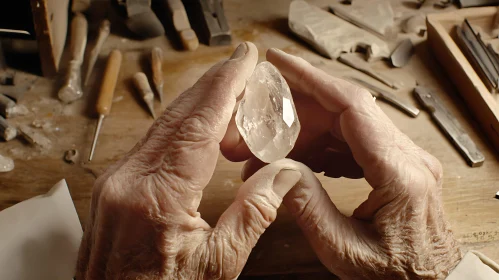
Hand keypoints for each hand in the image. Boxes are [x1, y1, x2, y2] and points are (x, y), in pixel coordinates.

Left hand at [76, 42, 314, 278]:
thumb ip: (253, 216)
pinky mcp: (115, 185)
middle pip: (178, 114)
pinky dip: (186, 129)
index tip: (245, 60)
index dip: (225, 87)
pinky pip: (155, 143)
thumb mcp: (217, 267)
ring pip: (165, 125)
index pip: (198, 125)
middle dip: (214, 85)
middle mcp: (128, 179)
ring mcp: (116, 180)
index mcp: (156, 197)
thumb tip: (283, 174)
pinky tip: (209, 132)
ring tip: (238, 102)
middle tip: (245, 66)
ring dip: (202, 107)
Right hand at [222, 49, 461, 278]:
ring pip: (346, 124)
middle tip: (261, 121)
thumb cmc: (395, 275)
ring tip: (275, 150)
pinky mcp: (396, 164)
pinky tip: (301, 159)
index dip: (312, 79)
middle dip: (297, 110)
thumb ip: (309, 207)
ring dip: (307, 131)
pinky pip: (353, 141)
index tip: (280, 64)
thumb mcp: (345, 251)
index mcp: (400, 174)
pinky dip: (323, 145)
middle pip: (344, 111)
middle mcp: (408, 157)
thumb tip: (278, 170)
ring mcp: (404, 158)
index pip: (352, 106)